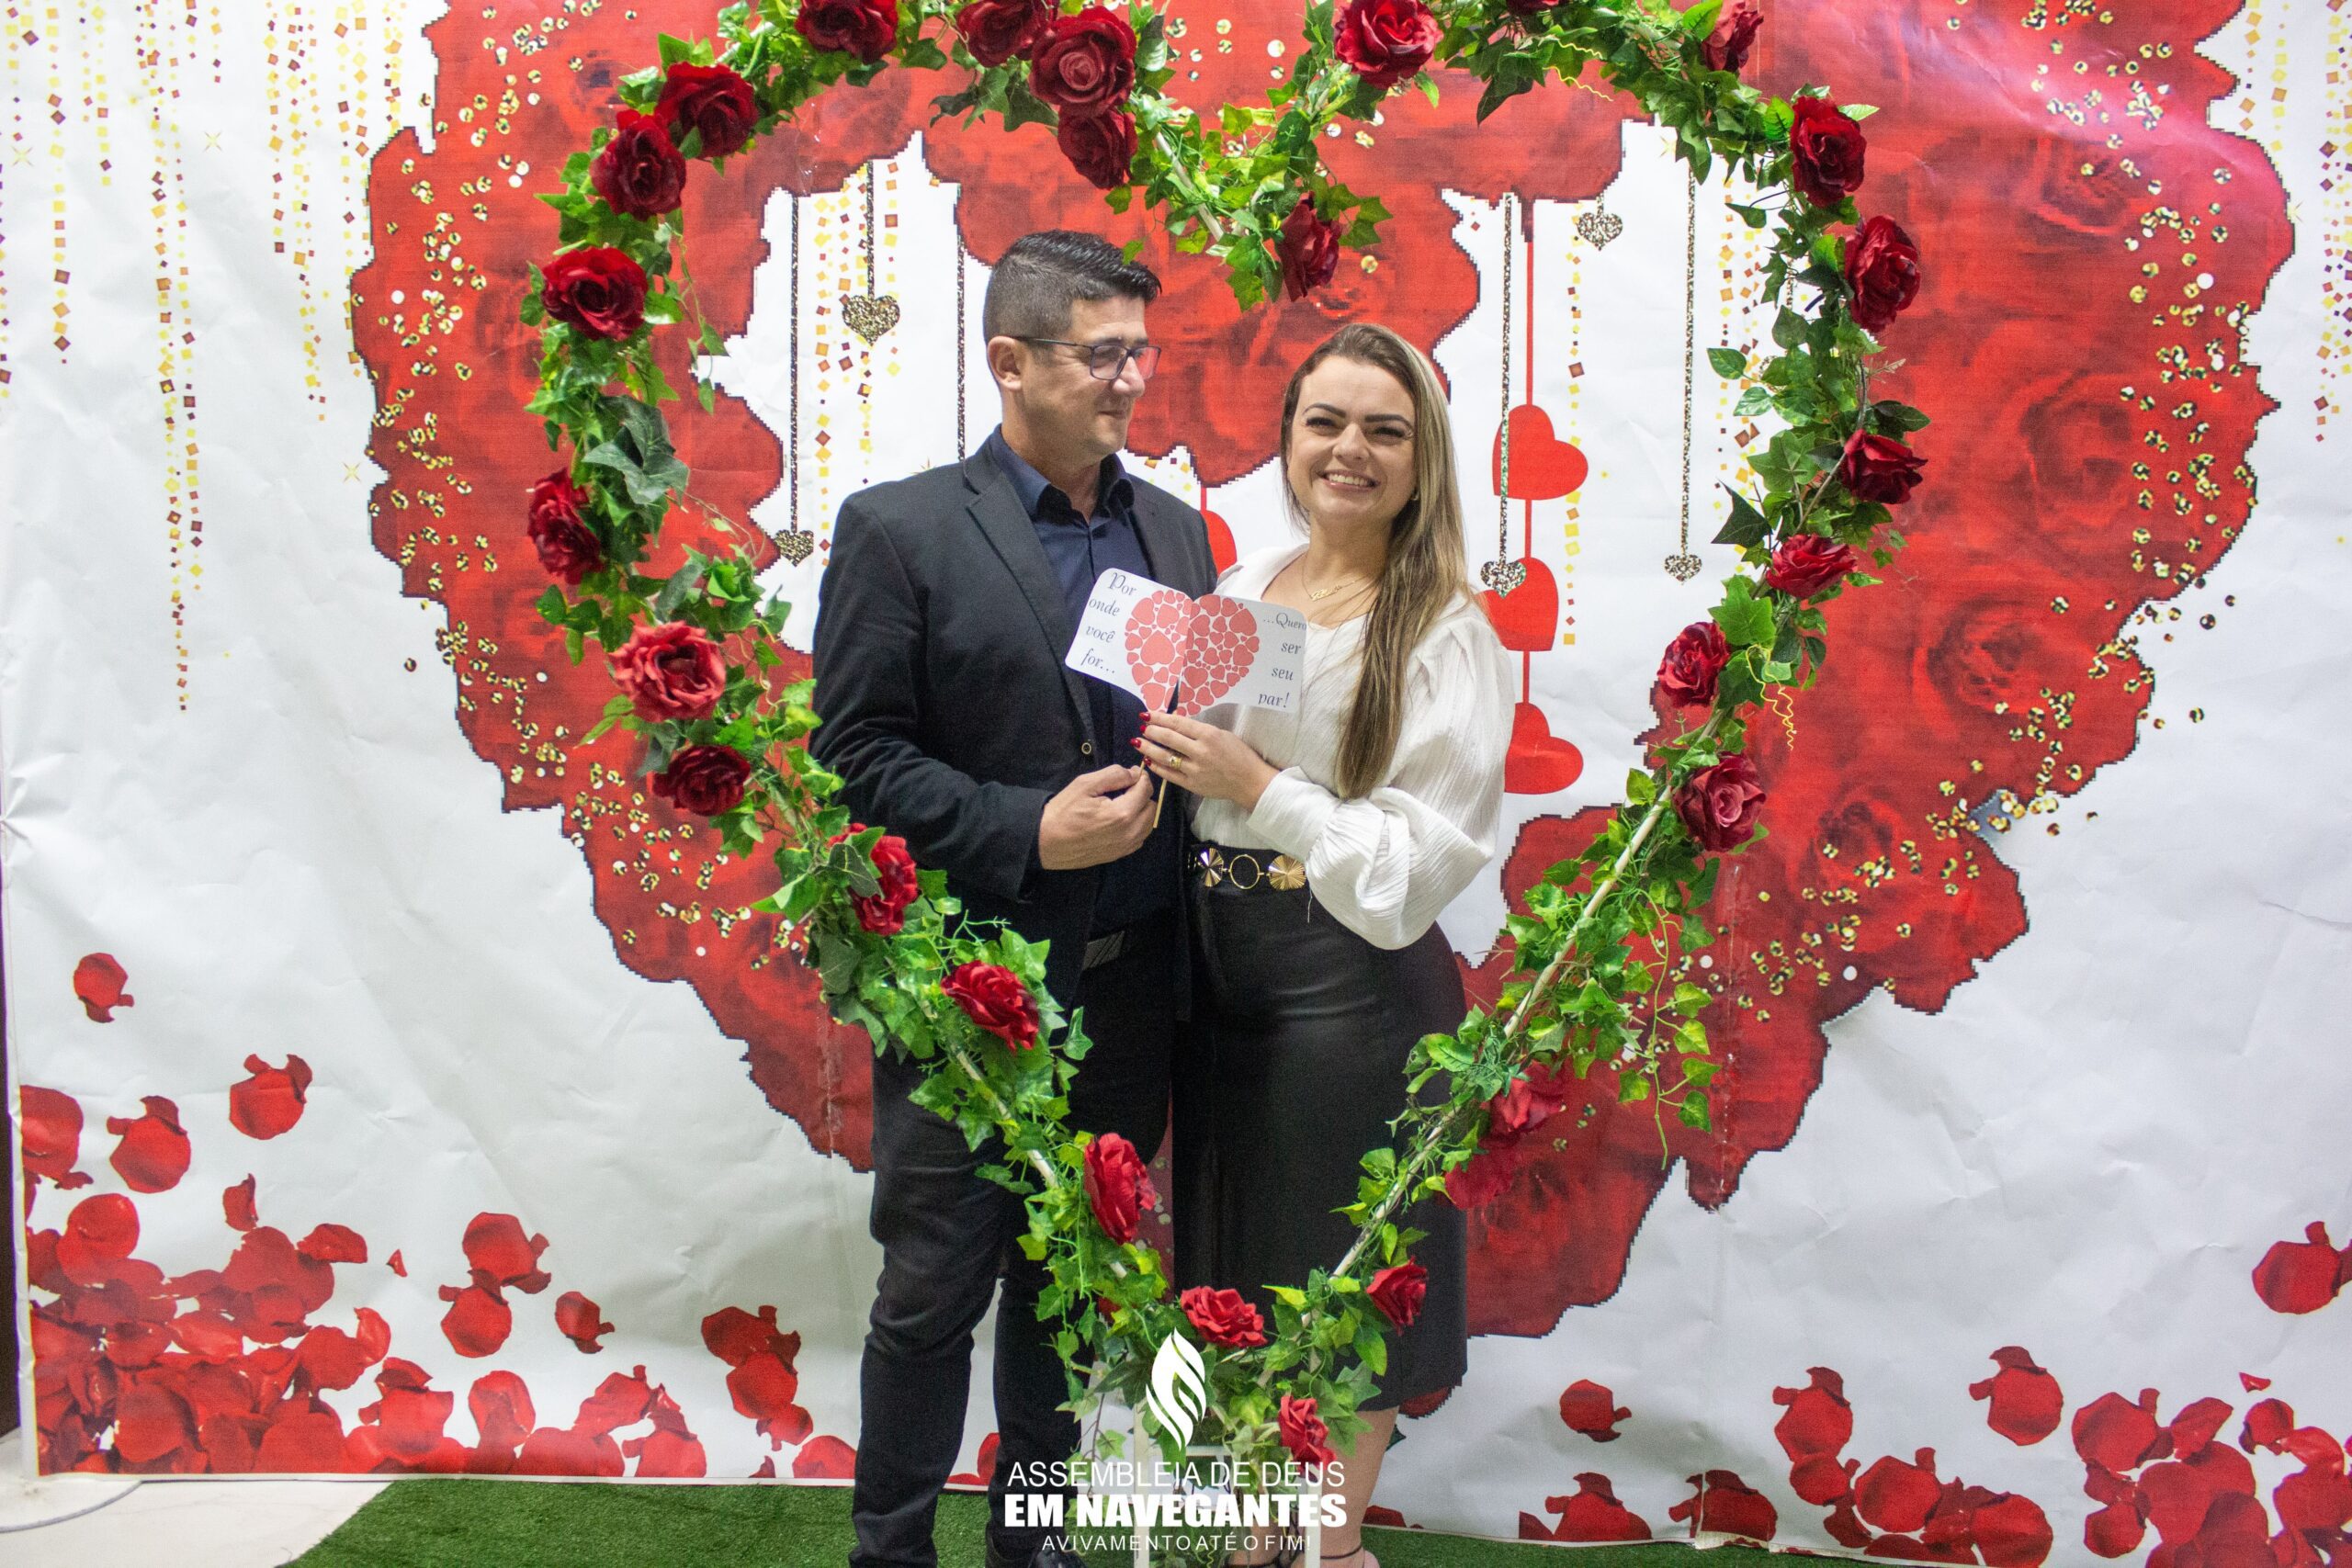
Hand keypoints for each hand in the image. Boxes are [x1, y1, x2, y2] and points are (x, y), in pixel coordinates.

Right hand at [1037, 763, 1156, 870]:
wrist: (1047, 842)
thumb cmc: (1063, 811)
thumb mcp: (1085, 784)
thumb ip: (1114, 775)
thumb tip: (1135, 773)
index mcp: (1122, 813)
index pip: (1146, 789)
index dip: (1139, 777)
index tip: (1129, 774)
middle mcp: (1130, 832)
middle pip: (1152, 806)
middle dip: (1141, 794)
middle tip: (1122, 790)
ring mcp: (1126, 846)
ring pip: (1148, 823)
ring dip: (1140, 810)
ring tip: (1120, 804)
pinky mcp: (1120, 854)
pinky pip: (1140, 836)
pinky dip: (1136, 825)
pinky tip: (1118, 820)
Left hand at [1137, 712, 1278, 810]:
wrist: (1250, 782)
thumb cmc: (1240, 755)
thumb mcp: (1222, 734)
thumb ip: (1199, 729)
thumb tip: (1176, 721)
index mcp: (1209, 735)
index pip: (1178, 723)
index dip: (1159, 717)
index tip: (1147, 714)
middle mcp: (1200, 751)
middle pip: (1168, 738)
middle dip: (1151, 731)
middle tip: (1142, 727)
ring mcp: (1195, 769)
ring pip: (1164, 756)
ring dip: (1148, 748)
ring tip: (1138, 742)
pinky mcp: (1192, 785)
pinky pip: (1169, 775)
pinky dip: (1157, 767)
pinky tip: (1148, 761)